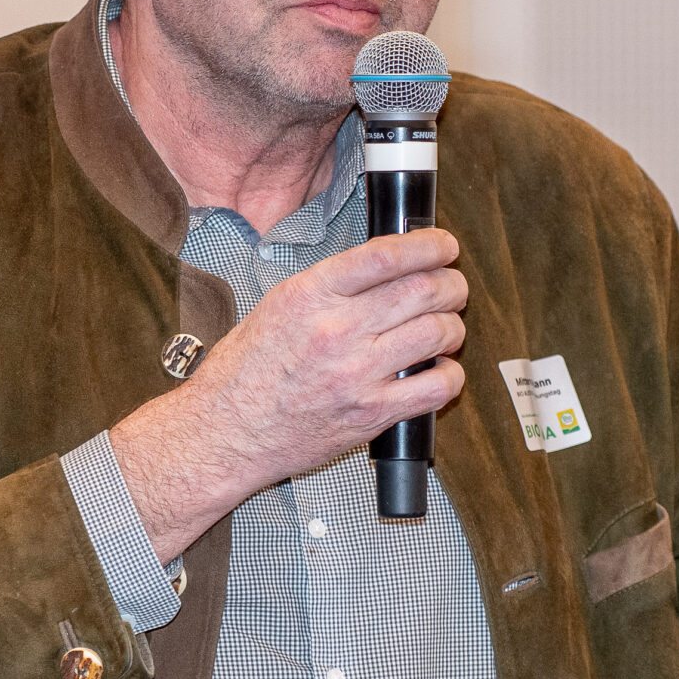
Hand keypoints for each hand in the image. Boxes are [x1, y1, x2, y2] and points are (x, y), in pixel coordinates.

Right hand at [110, 229, 467, 558]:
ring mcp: (357, 374)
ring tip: (448, 327)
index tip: (443, 246)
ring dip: (454, 326)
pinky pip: (436, 387)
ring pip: (438, 333)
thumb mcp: (276, 307)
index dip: (429, 245)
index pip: (387, 255)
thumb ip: (330, 286)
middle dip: (452, 284)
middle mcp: (337, 330)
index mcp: (311, 296)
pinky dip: (451, 375)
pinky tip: (441, 370)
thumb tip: (384, 267)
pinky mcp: (371, 414)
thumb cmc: (243, 375)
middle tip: (454, 286)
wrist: (224, 433)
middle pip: (423, 290)